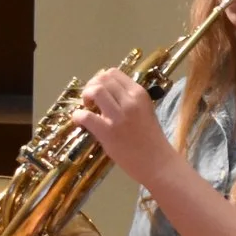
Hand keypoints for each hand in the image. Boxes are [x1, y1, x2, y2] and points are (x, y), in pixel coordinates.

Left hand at [70, 68, 173, 185]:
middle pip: (102, 79)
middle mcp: (130, 101)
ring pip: (95, 90)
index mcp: (139, 93)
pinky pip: (86, 116)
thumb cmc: (150, 139)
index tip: (100, 92)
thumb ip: (128, 99)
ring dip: (86, 96)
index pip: (114, 73)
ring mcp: (119, 116)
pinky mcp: (108, 132)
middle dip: (91, 86)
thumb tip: (106, 91)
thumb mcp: (145, 111)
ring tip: (88, 108)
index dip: (101, 79)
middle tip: (91, 101)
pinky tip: (81, 121)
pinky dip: (78, 116)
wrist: (157, 163)